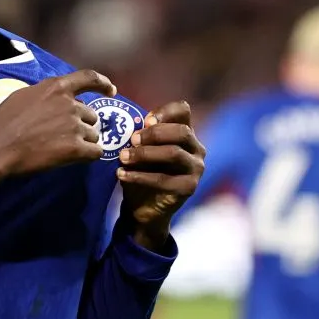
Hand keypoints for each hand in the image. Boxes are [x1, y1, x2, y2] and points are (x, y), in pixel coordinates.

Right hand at [0, 69, 117, 195]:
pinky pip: (95, 152)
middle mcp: (70, 104)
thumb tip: (51, 100)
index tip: (111, 90)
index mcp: (56, 88)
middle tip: (65, 135)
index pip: (88, 78)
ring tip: (63, 149)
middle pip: (91, 115)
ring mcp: (74, 125)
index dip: (102, 84)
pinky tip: (76, 158)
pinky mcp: (76, 148)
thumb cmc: (1, 122)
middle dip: (82, 124)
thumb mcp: (22, 97)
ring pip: (93, 134)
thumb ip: (43, 96)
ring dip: (84, 141)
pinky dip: (89, 155)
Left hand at [116, 100, 205, 250]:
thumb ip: (141, 135)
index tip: (145, 119)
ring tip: (123, 157)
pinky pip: (163, 179)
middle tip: (132, 139)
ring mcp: (196, 168)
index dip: (165, 111)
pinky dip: (139, 176)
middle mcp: (196, 148)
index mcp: (185, 133)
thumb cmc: (142, 171)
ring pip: (173, 153)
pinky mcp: (189, 188)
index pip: (183, 111)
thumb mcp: (140, 149)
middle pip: (181, 131)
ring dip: (144, 154)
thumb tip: (134, 124)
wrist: (143, 207)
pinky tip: (122, 175)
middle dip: (154, 133)